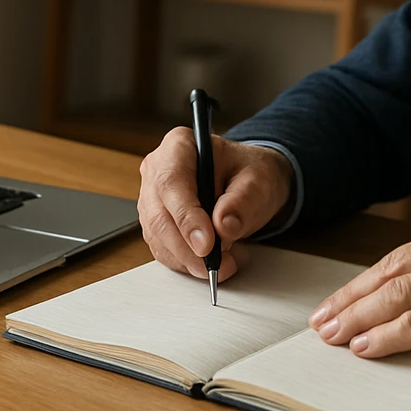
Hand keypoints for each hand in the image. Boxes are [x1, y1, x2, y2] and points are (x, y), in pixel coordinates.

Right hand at [138, 127, 293, 283]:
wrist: (248, 182)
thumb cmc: (249, 173)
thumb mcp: (258, 180)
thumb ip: (243, 200)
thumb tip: (223, 226)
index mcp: (179, 145)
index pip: (172, 182)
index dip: (186, 216)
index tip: (207, 244)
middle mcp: (158, 169)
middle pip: (159, 215)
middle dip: (187, 247)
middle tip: (216, 265)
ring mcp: (152, 198)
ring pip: (158, 237)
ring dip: (189, 259)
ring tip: (224, 264)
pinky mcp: (156, 223)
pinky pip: (163, 249)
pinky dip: (186, 263)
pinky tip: (210, 262)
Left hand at [308, 220, 410, 368]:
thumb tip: (403, 300)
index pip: (397, 258)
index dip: (361, 283)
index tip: (336, 303)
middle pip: (390, 273)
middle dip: (350, 300)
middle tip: (322, 322)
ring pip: (399, 295)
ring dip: (359, 317)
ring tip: (335, 336)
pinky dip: (390, 335)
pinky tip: (369, 346)